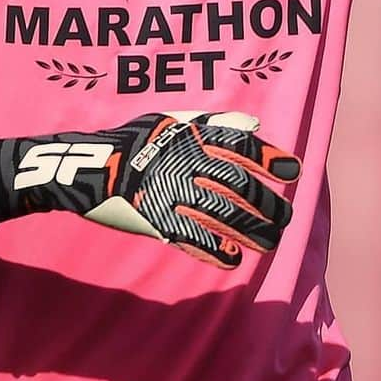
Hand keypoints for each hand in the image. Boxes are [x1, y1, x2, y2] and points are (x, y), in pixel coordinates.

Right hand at [7, 111, 300, 268]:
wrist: (86, 167)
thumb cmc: (136, 140)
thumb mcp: (172, 120)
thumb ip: (215, 122)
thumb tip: (255, 123)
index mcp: (191, 136)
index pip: (239, 145)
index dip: (269, 158)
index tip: (295, 171)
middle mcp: (186, 162)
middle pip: (237, 184)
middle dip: (266, 203)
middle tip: (285, 217)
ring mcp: (170, 192)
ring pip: (220, 214)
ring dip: (249, 232)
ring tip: (270, 244)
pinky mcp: (154, 220)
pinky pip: (190, 238)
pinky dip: (214, 250)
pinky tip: (233, 260)